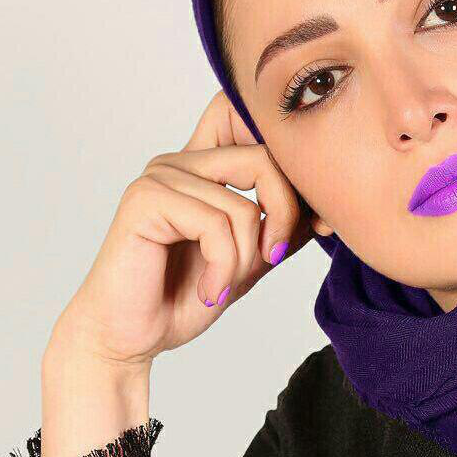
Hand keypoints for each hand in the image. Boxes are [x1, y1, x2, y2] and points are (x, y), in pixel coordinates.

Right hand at [49, 89, 313, 368]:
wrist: (129, 337)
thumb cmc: (182, 297)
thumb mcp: (251, 258)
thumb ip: (282, 227)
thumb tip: (327, 210)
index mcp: (205, 167)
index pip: (250, 120)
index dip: (292, 165)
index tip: (316, 221)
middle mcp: (181, 161)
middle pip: (265, 160)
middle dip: (284, 218)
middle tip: (272, 258)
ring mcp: (160, 176)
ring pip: (244, 205)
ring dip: (245, 258)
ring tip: (223, 284)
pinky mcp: (145, 199)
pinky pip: (215, 225)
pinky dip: (222, 267)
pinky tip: (209, 290)